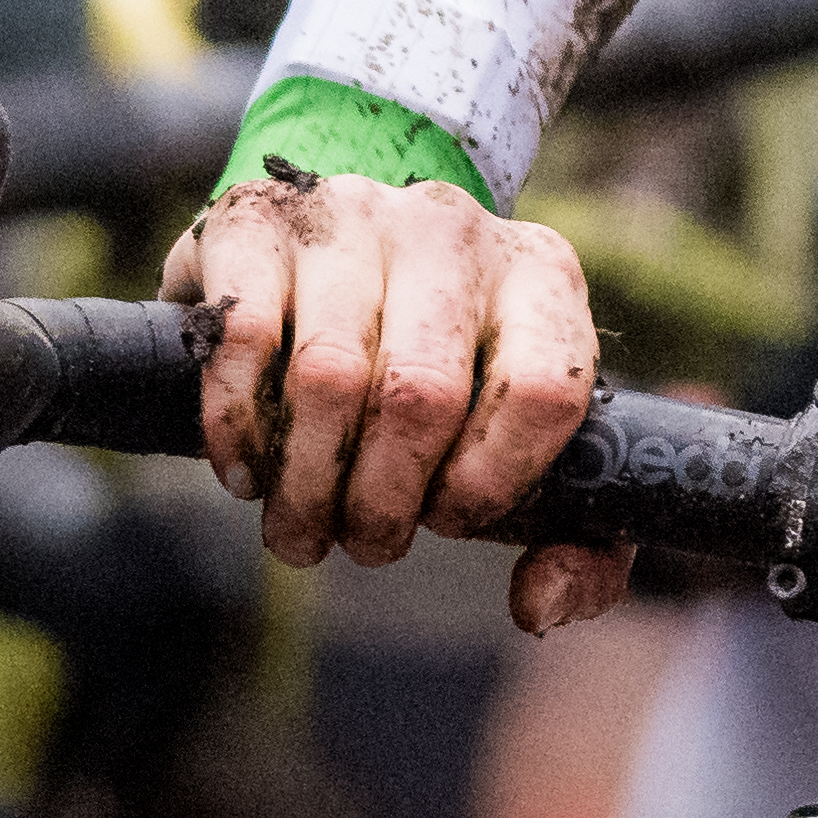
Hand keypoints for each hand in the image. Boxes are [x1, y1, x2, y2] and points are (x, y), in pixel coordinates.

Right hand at [171, 174, 624, 628]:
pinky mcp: (256, 219)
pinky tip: (247, 473)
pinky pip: (244, 339)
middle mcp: (453, 230)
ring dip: (306, 486)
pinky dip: (238, 430)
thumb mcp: (533, 441)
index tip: (449, 520)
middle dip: (384, 503)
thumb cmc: (450, 372)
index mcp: (542, 278)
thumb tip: (537, 604)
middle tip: (364, 544)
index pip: (546, 389)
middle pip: (423, 395)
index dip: (492, 480)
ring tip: (302, 529)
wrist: (344, 249)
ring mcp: (352, 214)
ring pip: (328, 377)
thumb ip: (578, 543)